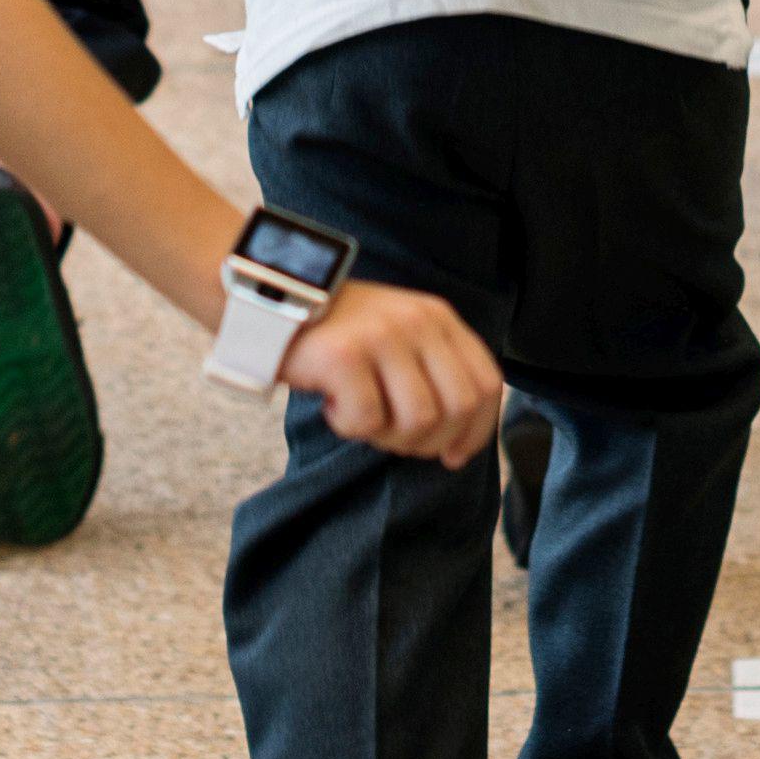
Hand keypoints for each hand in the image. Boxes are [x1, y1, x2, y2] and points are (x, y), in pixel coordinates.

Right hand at [277, 279, 503, 464]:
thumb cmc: (338, 334)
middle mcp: (418, 321)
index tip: (452, 455)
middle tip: (391, 436)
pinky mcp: (346, 355)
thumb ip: (433, 372)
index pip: (487, 384)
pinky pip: (368, 421)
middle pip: (458, 408)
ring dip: (388, 437)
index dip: (477, 430)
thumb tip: (459, 444)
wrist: (272, 302)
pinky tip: (332, 405)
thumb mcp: (399, 337)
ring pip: (418, 421)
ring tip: (359, 416)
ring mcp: (383, 336)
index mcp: (438, 317)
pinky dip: (348, 427)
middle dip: (429, 441)